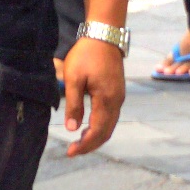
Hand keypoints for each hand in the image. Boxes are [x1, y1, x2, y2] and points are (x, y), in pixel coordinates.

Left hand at [63, 36, 126, 156]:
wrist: (103, 37)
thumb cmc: (86, 55)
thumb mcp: (73, 79)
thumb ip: (74, 104)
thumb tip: (72, 129)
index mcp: (107, 100)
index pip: (98, 131)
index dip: (85, 144)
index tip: (70, 152)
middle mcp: (117, 102)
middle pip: (106, 132)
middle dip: (90, 144)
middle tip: (73, 151)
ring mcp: (119, 97)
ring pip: (110, 125)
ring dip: (95, 136)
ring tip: (78, 143)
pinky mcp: (116, 92)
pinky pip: (110, 116)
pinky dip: (100, 126)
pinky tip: (88, 127)